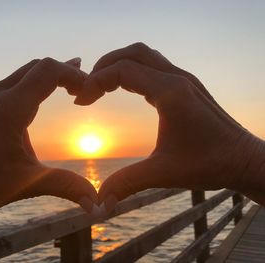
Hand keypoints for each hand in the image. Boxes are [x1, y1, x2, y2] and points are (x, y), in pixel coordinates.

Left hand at [0, 57, 96, 216]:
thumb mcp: (29, 183)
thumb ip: (66, 186)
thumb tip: (96, 203)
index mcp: (10, 108)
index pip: (49, 71)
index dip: (74, 74)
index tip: (88, 92)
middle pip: (39, 66)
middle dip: (65, 73)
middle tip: (84, 88)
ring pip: (26, 72)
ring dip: (50, 77)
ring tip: (71, 85)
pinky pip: (14, 82)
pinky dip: (35, 83)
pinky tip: (43, 95)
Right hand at [75, 42, 264, 211]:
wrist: (244, 160)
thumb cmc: (210, 164)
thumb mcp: (163, 173)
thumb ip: (127, 184)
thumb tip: (98, 201)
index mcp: (170, 92)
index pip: (122, 70)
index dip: (95, 82)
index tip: (81, 103)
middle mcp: (178, 78)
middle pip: (132, 53)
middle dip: (104, 66)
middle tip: (87, 89)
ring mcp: (184, 79)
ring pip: (145, 55)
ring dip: (120, 65)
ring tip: (102, 86)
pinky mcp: (187, 86)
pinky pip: (155, 66)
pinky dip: (134, 71)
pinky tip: (126, 90)